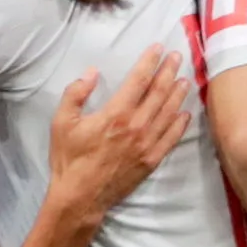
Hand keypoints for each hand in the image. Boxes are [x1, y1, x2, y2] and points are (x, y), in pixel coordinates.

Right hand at [45, 48, 190, 212]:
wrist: (80, 197)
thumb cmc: (69, 159)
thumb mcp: (61, 122)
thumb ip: (75, 94)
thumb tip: (91, 73)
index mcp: (115, 114)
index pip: (139, 80)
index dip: (150, 62)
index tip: (158, 49)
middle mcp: (136, 126)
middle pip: (159, 93)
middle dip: (169, 72)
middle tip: (177, 57)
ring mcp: (146, 144)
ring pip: (168, 113)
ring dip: (178, 94)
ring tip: (185, 80)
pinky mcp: (151, 160)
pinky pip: (171, 139)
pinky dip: (180, 125)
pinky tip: (184, 114)